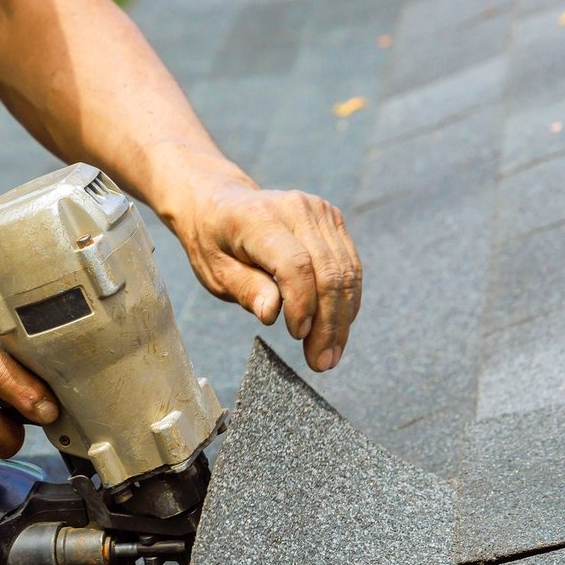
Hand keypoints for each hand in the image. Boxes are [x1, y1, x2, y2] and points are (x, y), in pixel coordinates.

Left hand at [176, 179, 361, 371]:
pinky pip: (350, 265)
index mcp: (259, 218)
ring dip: (342, 319)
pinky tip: (336, 329)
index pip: (295, 264)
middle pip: (328, 272)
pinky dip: (346, 301)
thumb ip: (245, 289)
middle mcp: (296, 208)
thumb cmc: (214, 241)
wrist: (221, 201)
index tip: (297, 336)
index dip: (302, 304)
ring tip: (330, 355)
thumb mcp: (215, 271)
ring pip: (346, 272)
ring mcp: (320, 211)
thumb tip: (272, 313)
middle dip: (328, 323)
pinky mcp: (332, 220)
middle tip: (321, 362)